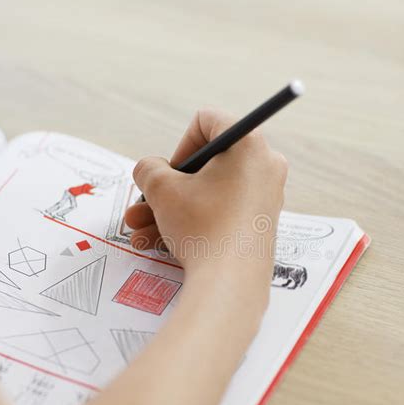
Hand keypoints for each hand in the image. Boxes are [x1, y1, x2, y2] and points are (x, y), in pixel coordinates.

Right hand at [124, 108, 287, 292]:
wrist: (230, 283)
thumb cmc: (202, 228)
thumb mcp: (163, 190)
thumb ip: (149, 169)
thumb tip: (150, 170)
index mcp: (248, 144)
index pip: (207, 122)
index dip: (180, 145)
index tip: (170, 173)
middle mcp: (264, 166)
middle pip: (206, 164)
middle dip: (167, 186)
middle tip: (145, 203)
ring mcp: (264, 197)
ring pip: (207, 193)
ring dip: (169, 209)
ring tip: (139, 230)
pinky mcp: (259, 224)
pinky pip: (220, 212)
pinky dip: (191, 222)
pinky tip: (156, 242)